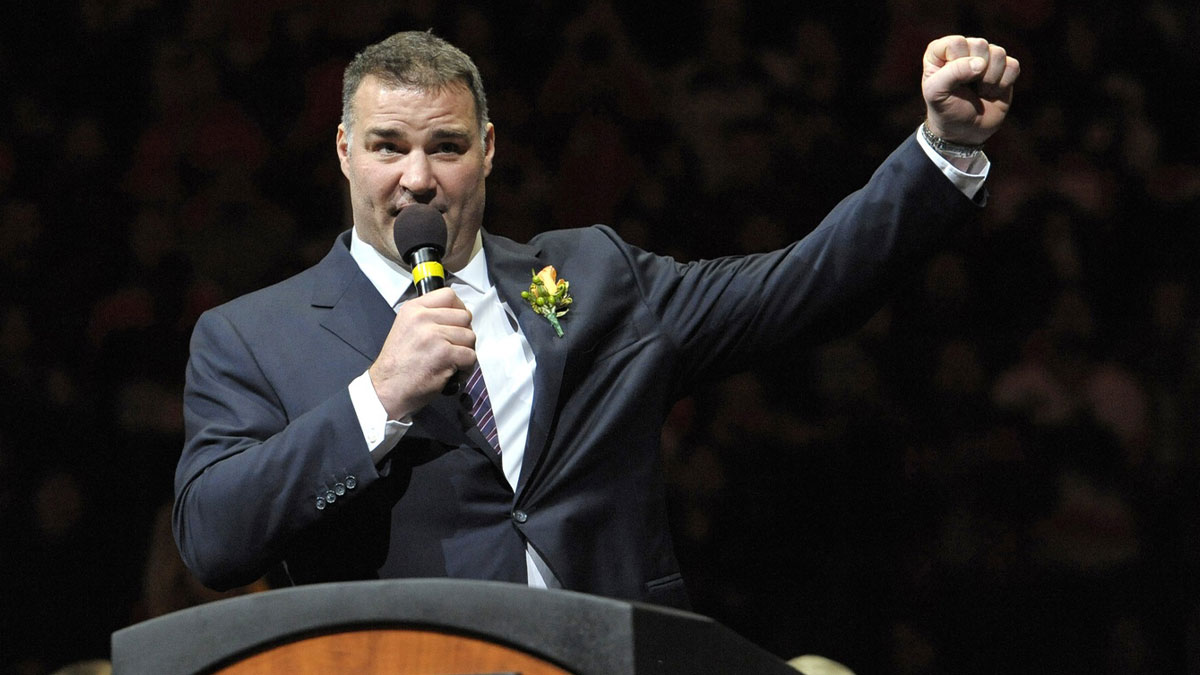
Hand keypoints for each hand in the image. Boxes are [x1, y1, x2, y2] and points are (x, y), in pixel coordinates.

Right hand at [368, 287, 475, 418]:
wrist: (388, 388)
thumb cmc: (398, 363)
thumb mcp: (406, 327)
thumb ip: (428, 316)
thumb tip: (454, 314)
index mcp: (413, 309)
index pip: (448, 295)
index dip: (458, 308)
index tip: (456, 321)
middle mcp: (423, 318)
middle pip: (464, 316)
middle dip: (463, 333)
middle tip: (454, 346)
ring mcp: (434, 335)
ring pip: (470, 336)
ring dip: (465, 351)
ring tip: (453, 360)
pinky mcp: (445, 354)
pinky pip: (471, 355)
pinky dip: (466, 367)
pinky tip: (454, 371)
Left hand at [922, 35, 1019, 145]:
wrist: (964, 132)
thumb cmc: (945, 110)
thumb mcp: (936, 93)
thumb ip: (952, 73)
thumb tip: (981, 63)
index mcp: (941, 51)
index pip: (956, 43)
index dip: (957, 63)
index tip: (951, 82)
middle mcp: (965, 50)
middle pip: (980, 44)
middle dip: (975, 72)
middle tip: (967, 88)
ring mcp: (986, 58)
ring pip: (999, 53)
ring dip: (990, 79)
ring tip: (979, 91)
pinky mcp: (1005, 69)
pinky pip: (1013, 66)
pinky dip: (1003, 83)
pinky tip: (992, 92)